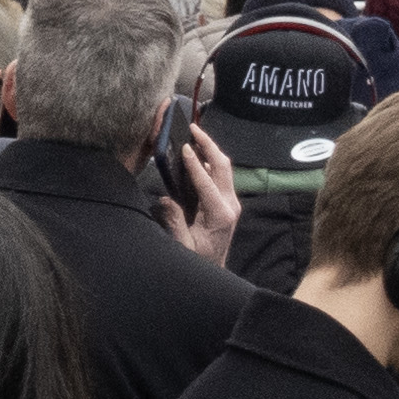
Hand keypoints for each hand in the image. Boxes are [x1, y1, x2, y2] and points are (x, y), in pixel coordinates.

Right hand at [159, 123, 240, 263]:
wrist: (215, 270)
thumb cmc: (198, 259)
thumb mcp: (182, 245)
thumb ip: (174, 221)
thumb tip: (165, 199)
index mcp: (220, 214)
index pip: (206, 182)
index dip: (194, 163)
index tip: (185, 147)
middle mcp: (230, 205)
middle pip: (222, 166)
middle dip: (209, 145)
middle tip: (193, 129)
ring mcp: (232, 202)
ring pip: (224, 168)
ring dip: (211, 150)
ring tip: (195, 135)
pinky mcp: (229, 202)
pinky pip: (221, 176)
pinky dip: (211, 161)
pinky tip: (199, 154)